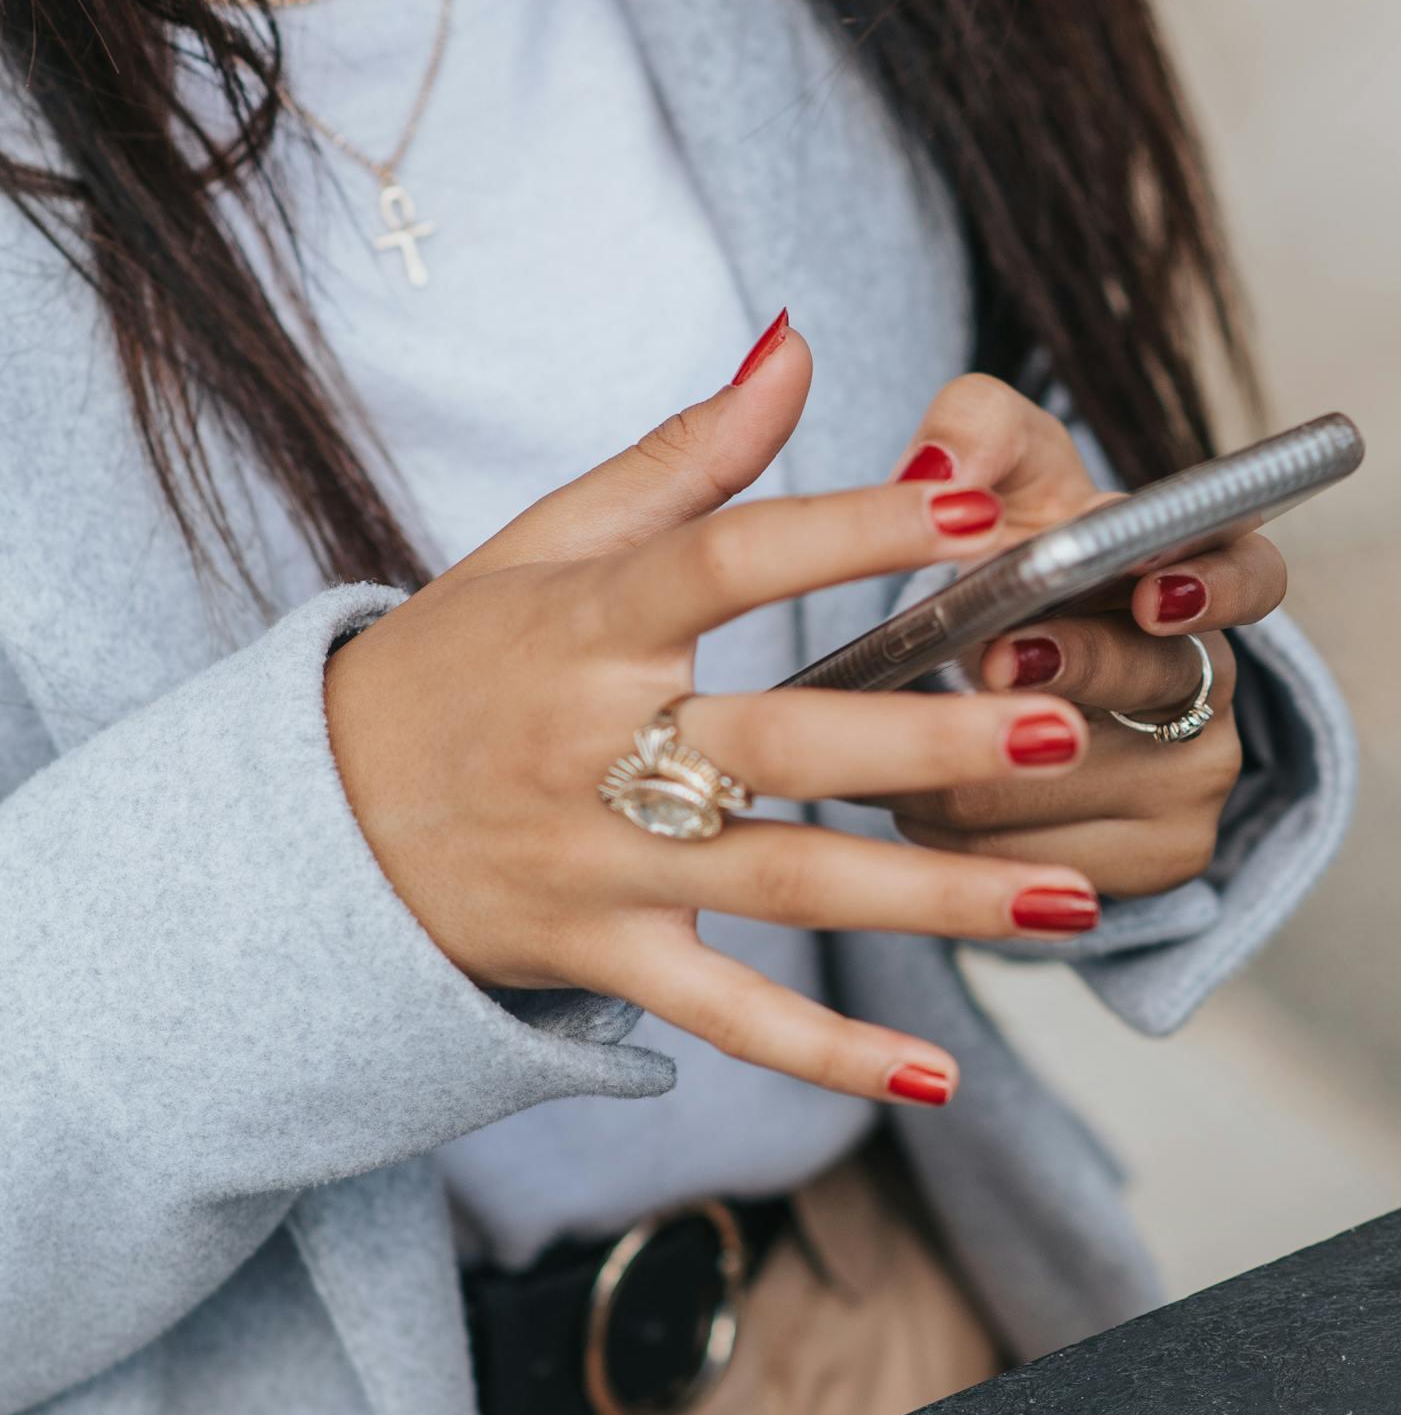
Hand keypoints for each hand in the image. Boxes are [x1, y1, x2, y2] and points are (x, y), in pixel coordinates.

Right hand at [323, 328, 1099, 1105]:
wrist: (310, 828)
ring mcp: (601, 865)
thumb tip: (796, 343)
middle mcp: (595, 748)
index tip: (977, 518)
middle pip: (784, 745)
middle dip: (929, 742)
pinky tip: (943, 1071)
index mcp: (588, 624)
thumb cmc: (450, 669)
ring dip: (937, 897)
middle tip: (1061, 724)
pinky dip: (832, 1053)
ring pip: (789, 886)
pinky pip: (730, 1014)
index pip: (730, 562)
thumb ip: (683, 455)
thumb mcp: (539, 545)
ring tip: (1075, 896)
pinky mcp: (602, 957)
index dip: (852, 535)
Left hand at [872, 376, 1287, 898]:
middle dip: (1060, 670)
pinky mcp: (1162, 862)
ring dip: (953, 756)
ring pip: (1057, 782)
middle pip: (1140, 684)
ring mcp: (1196, 781)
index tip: (1154, 592)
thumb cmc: (1017, 561)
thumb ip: (975, 429)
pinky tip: (915, 791)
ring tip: (890, 726)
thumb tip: (935, 469)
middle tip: (992, 658)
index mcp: (1200, 574)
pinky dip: (947, 825)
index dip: (1215, 585)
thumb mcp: (1004, 479)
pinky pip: (1026, 857)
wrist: (1014, 688)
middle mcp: (1215, 680)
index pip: (1253, 574)